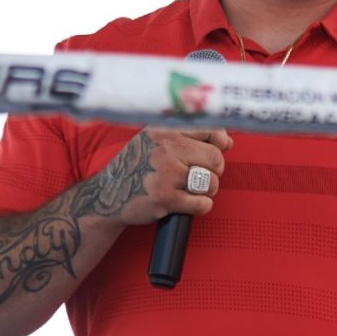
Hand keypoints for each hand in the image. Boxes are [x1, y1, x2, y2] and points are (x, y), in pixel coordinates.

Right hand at [94, 127, 231, 225]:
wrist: (108, 195)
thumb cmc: (138, 166)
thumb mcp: (154, 140)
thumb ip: (189, 136)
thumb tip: (228, 142)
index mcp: (164, 130)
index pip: (210, 129)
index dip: (219, 141)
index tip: (218, 148)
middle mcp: (165, 148)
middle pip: (215, 158)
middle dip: (214, 171)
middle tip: (200, 176)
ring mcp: (166, 173)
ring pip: (211, 182)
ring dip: (207, 190)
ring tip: (190, 190)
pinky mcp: (165, 198)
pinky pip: (202, 203)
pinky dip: (201, 206)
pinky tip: (187, 203)